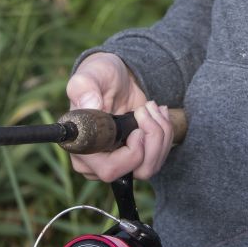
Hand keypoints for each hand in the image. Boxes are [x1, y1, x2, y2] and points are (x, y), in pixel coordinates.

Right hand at [65, 53, 174, 182]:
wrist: (116, 78)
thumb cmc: (98, 76)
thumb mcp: (90, 75)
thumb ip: (84, 88)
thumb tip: (90, 105)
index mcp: (83, 148)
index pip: (110, 170)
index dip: (132, 154)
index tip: (137, 129)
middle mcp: (98, 162)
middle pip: (136, 171)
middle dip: (152, 139)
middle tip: (146, 110)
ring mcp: (119, 161)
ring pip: (150, 166)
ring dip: (160, 134)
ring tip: (152, 107)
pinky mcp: (136, 156)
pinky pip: (157, 158)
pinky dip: (165, 134)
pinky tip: (158, 113)